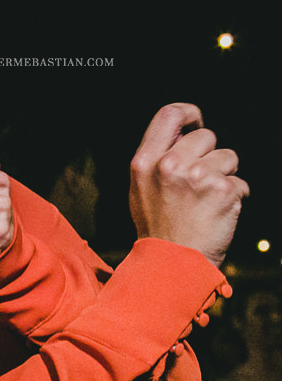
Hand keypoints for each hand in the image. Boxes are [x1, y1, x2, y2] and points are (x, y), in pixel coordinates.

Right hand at [128, 103, 247, 265]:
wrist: (171, 266)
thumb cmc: (158, 227)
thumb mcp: (140, 189)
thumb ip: (157, 158)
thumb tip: (184, 131)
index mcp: (145, 161)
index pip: (170, 114)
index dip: (190, 114)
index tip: (196, 125)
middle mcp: (169, 165)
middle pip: (206, 135)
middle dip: (209, 155)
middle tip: (197, 183)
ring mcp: (198, 177)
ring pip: (228, 157)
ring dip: (224, 176)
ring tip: (205, 201)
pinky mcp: (224, 191)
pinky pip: (240, 182)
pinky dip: (234, 198)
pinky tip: (216, 214)